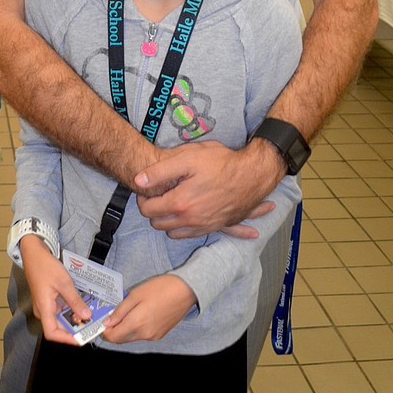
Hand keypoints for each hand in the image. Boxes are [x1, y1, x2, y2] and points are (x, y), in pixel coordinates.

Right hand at [20, 236, 87, 345]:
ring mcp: (45, 306)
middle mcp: (43, 310)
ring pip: (60, 319)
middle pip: (58, 328)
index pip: (52, 333)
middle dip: (74, 329)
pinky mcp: (48, 300)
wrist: (34, 254)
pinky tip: (82, 305)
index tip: (80, 339)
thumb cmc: (45, 267)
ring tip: (89, 316)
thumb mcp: (64, 283)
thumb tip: (86, 316)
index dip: (66, 339)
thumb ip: (75, 301)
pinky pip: (60, 310)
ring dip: (74, 319)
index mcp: (44, 308)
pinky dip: (71, 310)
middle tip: (90, 326)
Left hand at [102, 274, 195, 343]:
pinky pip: (143, 335)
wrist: (185, 290)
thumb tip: (107, 323)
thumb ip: (120, 311)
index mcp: (136, 324)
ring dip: (126, 328)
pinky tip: (142, 313)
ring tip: (131, 310)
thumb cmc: (161, 288)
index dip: (105, 330)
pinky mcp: (160, 334)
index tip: (104, 320)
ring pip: (132, 337)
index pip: (113, 337)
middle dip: (115, 329)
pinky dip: (138, 328)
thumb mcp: (135, 295)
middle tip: (115, 313)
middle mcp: (144, 334)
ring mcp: (153, 336)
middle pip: (121, 339)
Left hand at [134, 139, 283, 238]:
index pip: (147, 210)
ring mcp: (204, 226)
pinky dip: (184, 228)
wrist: (253, 174)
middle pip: (158, 224)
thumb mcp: (188, 158)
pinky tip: (186, 214)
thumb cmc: (222, 163)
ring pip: (173, 232)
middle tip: (158, 194)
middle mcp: (190, 220)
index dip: (143, 199)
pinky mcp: (215, 227)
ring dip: (168, 221)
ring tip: (172, 202)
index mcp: (180, 204)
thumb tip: (138, 181)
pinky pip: (191, 235)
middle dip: (154, 210)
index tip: (147, 189)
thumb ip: (160, 171)